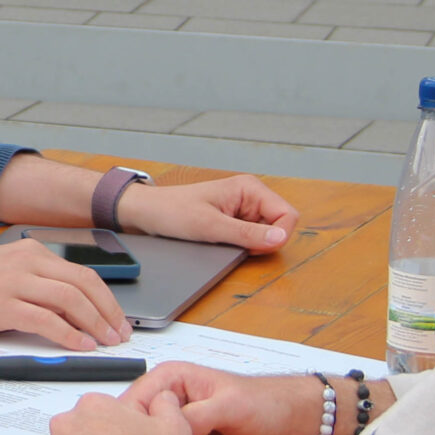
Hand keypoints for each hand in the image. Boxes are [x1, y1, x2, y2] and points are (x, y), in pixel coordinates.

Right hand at [0, 239, 131, 347]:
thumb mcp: (2, 274)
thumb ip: (34, 284)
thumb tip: (71, 309)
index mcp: (29, 252)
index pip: (82, 273)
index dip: (106, 298)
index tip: (118, 318)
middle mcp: (26, 261)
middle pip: (84, 283)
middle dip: (108, 311)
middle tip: (121, 334)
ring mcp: (13, 281)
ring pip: (70, 299)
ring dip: (95, 323)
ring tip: (107, 342)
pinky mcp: (1, 305)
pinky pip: (46, 320)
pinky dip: (69, 334)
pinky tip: (80, 346)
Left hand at [120, 173, 297, 253]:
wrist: (147, 214)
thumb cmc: (173, 211)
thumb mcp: (210, 226)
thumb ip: (247, 234)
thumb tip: (279, 239)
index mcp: (250, 188)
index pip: (288, 215)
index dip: (277, 236)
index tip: (254, 246)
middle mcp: (250, 197)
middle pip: (279, 226)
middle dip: (263, 242)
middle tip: (234, 244)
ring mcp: (243, 210)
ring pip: (266, 235)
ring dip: (251, 244)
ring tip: (223, 240)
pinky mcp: (235, 222)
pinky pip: (252, 238)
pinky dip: (242, 246)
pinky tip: (222, 242)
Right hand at [120, 364, 319, 434]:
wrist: (285, 424)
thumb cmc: (262, 402)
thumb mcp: (229, 405)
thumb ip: (196, 415)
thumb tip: (169, 430)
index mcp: (169, 379)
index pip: (135, 402)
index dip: (142, 424)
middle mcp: (167, 401)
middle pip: (142, 429)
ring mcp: (175, 426)